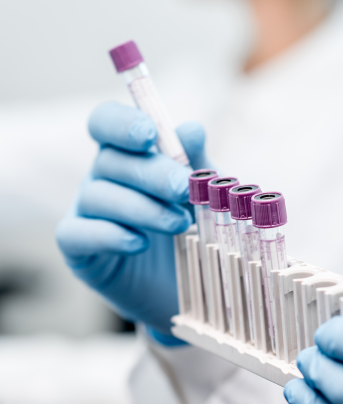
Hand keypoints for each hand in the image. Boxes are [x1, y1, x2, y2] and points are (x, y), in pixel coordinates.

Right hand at [56, 101, 206, 338]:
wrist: (189, 282)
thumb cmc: (194, 226)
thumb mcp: (202, 192)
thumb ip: (196, 162)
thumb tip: (191, 128)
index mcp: (128, 153)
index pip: (106, 122)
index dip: (122, 123)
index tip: (149, 135)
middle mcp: (102, 176)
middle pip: (110, 160)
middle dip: (150, 173)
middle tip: (183, 190)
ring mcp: (85, 211)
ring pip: (97, 196)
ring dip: (141, 207)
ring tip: (180, 224)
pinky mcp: (78, 249)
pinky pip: (78, 234)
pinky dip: (109, 236)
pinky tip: (140, 243)